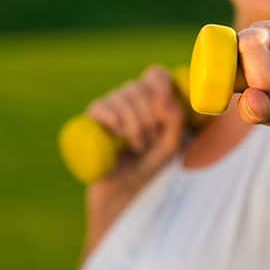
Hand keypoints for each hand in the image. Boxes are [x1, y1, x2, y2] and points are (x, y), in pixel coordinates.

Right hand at [84, 66, 185, 232]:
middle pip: (139, 86)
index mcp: (152, 100)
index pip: (155, 75)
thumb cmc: (151, 168)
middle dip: (149, 115)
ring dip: (134, 123)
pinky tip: (118, 132)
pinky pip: (99, 106)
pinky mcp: (92, 123)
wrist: (125, 194)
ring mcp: (109, 109)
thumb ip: (177, 121)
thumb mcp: (172, 146)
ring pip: (121, 96)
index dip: (159, 83)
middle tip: (151, 141)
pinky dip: (111, 116)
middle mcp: (130, 100)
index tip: (165, 103)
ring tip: (138, 146)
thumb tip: (167, 98)